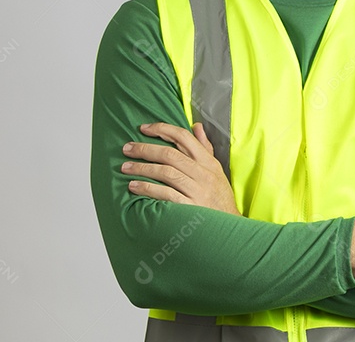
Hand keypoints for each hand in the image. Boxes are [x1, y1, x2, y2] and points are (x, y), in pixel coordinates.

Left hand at [122, 122, 240, 215]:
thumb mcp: (216, 170)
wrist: (229, 228)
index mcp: (208, 162)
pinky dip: (148, 189)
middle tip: (127, 148)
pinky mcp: (190, 207)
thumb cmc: (220, 197)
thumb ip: (205, 148)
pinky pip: (166, 194)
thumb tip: (196, 126)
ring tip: (125, 168)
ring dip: (142, 168)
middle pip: (170, 154)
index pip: (184, 137)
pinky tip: (134, 186)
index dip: (162, 129)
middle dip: (145, 149)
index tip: (144, 128)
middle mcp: (203, 173)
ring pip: (166, 172)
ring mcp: (197, 190)